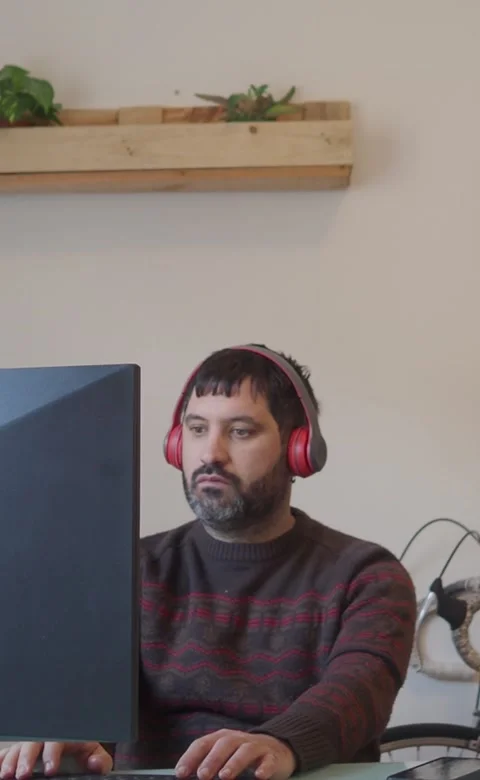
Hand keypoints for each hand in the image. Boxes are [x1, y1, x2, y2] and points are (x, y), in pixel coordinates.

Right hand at [0, 742, 111, 779]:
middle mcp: (44, 739)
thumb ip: (99, 760)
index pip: (56, 741)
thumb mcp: (94, 757)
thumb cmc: (83, 756)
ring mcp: (30, 746)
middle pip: (32, 743)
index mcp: (64, 737)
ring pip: (17, 748)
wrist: (75, 756)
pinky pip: (6, 753)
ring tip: (7, 776)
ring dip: (11, 761)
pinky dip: (1, 759)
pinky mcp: (19, 754)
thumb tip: (95, 763)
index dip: (52, 755)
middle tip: (23, 775)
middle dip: (26, 759)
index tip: (50, 771)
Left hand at [175, 730, 295, 779]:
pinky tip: (259, 776)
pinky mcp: (272, 756)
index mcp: (221, 738)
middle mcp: (238, 739)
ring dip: (234, 763)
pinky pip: (269, 760)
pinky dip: (264, 768)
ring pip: (245, 750)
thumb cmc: (242, 755)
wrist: (277, 748)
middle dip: (212, 759)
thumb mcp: (225, 756)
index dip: (191, 757)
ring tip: (224, 776)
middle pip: (224, 744)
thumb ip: (209, 764)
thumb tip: (187, 778)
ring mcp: (256, 746)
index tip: (180, 774)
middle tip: (202, 776)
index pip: (203, 743)